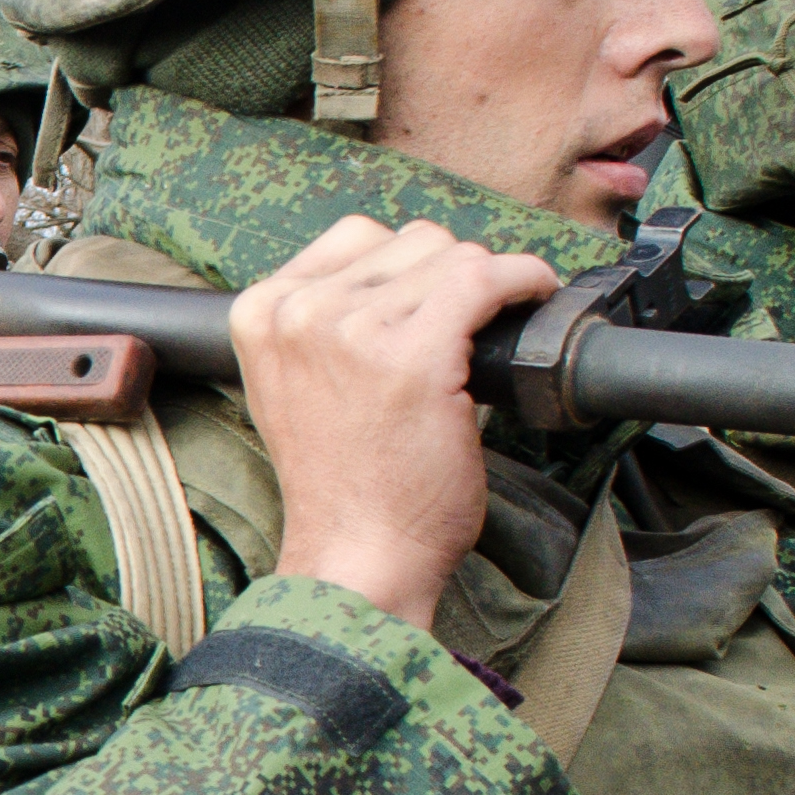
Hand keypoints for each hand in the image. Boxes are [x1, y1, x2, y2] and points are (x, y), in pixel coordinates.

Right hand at [233, 217, 560, 627]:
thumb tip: (403, 278)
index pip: (355, 237)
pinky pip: (486, 278)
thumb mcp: (295, 387)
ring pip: (453, 256)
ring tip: (489, 334)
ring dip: (487, 288)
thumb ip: (322, 325)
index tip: (433, 301)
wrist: (357, 556)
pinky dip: (523, 281)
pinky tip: (533, 299)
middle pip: (410, 242)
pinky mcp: (415, 355)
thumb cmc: (342, 485)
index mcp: (261, 313)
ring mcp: (353, 330)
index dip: (408, 268)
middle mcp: (300, 312)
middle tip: (464, 332)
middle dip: (448, 279)